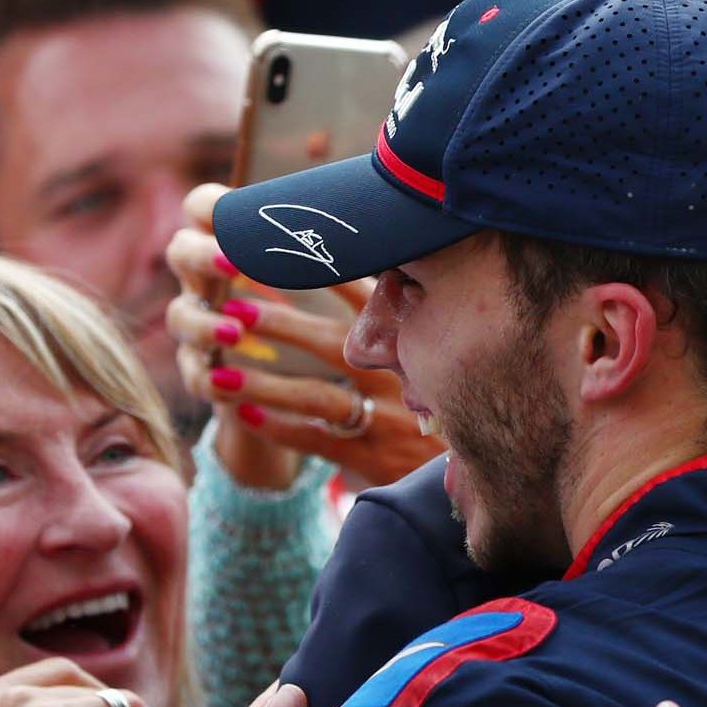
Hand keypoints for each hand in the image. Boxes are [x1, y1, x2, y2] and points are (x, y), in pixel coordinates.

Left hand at [166, 184, 444, 486]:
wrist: (490, 456)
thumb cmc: (452, 388)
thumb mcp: (441, 338)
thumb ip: (408, 303)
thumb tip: (373, 253)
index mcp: (416, 335)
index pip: (364, 295)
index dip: (317, 272)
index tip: (272, 250)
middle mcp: (405, 373)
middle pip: (333, 343)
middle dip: (278, 325)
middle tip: (227, 307)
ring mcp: (389, 416)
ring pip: (318, 396)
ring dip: (265, 382)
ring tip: (216, 370)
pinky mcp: (374, 456)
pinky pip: (318, 440)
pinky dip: (278, 428)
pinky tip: (243, 415)